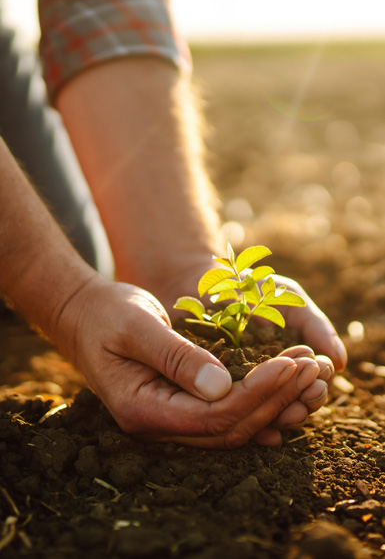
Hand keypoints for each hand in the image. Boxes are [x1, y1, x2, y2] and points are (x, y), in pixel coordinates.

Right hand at [56, 276, 321, 448]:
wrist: (84, 315)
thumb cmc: (106, 313)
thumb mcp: (137, 325)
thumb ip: (175, 356)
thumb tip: (223, 387)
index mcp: (143, 410)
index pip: (213, 417)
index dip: (256, 394)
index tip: (289, 363)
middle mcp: (158, 425)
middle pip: (229, 428)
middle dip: (274, 398)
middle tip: (309, 365)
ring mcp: (169, 419)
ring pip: (231, 426)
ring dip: (272, 401)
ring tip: (305, 370)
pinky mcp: (179, 405)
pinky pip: (224, 415)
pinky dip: (256, 403)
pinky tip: (283, 391)